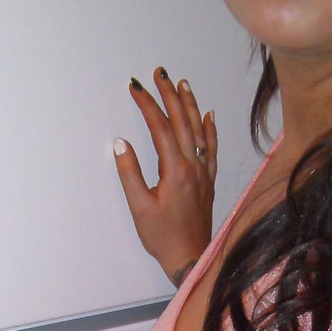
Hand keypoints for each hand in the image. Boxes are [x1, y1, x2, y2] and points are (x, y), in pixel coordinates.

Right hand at [114, 66, 216, 286]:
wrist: (191, 257)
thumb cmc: (163, 237)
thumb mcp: (139, 207)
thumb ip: (130, 173)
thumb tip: (120, 144)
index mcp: (175, 171)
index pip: (160, 128)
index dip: (148, 105)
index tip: (136, 88)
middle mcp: (193, 167)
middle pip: (181, 122)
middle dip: (169, 95)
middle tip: (160, 73)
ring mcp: (203, 172)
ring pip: (198, 130)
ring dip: (189, 105)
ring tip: (181, 84)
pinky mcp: (207, 180)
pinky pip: (211, 148)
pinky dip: (209, 129)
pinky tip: (208, 115)